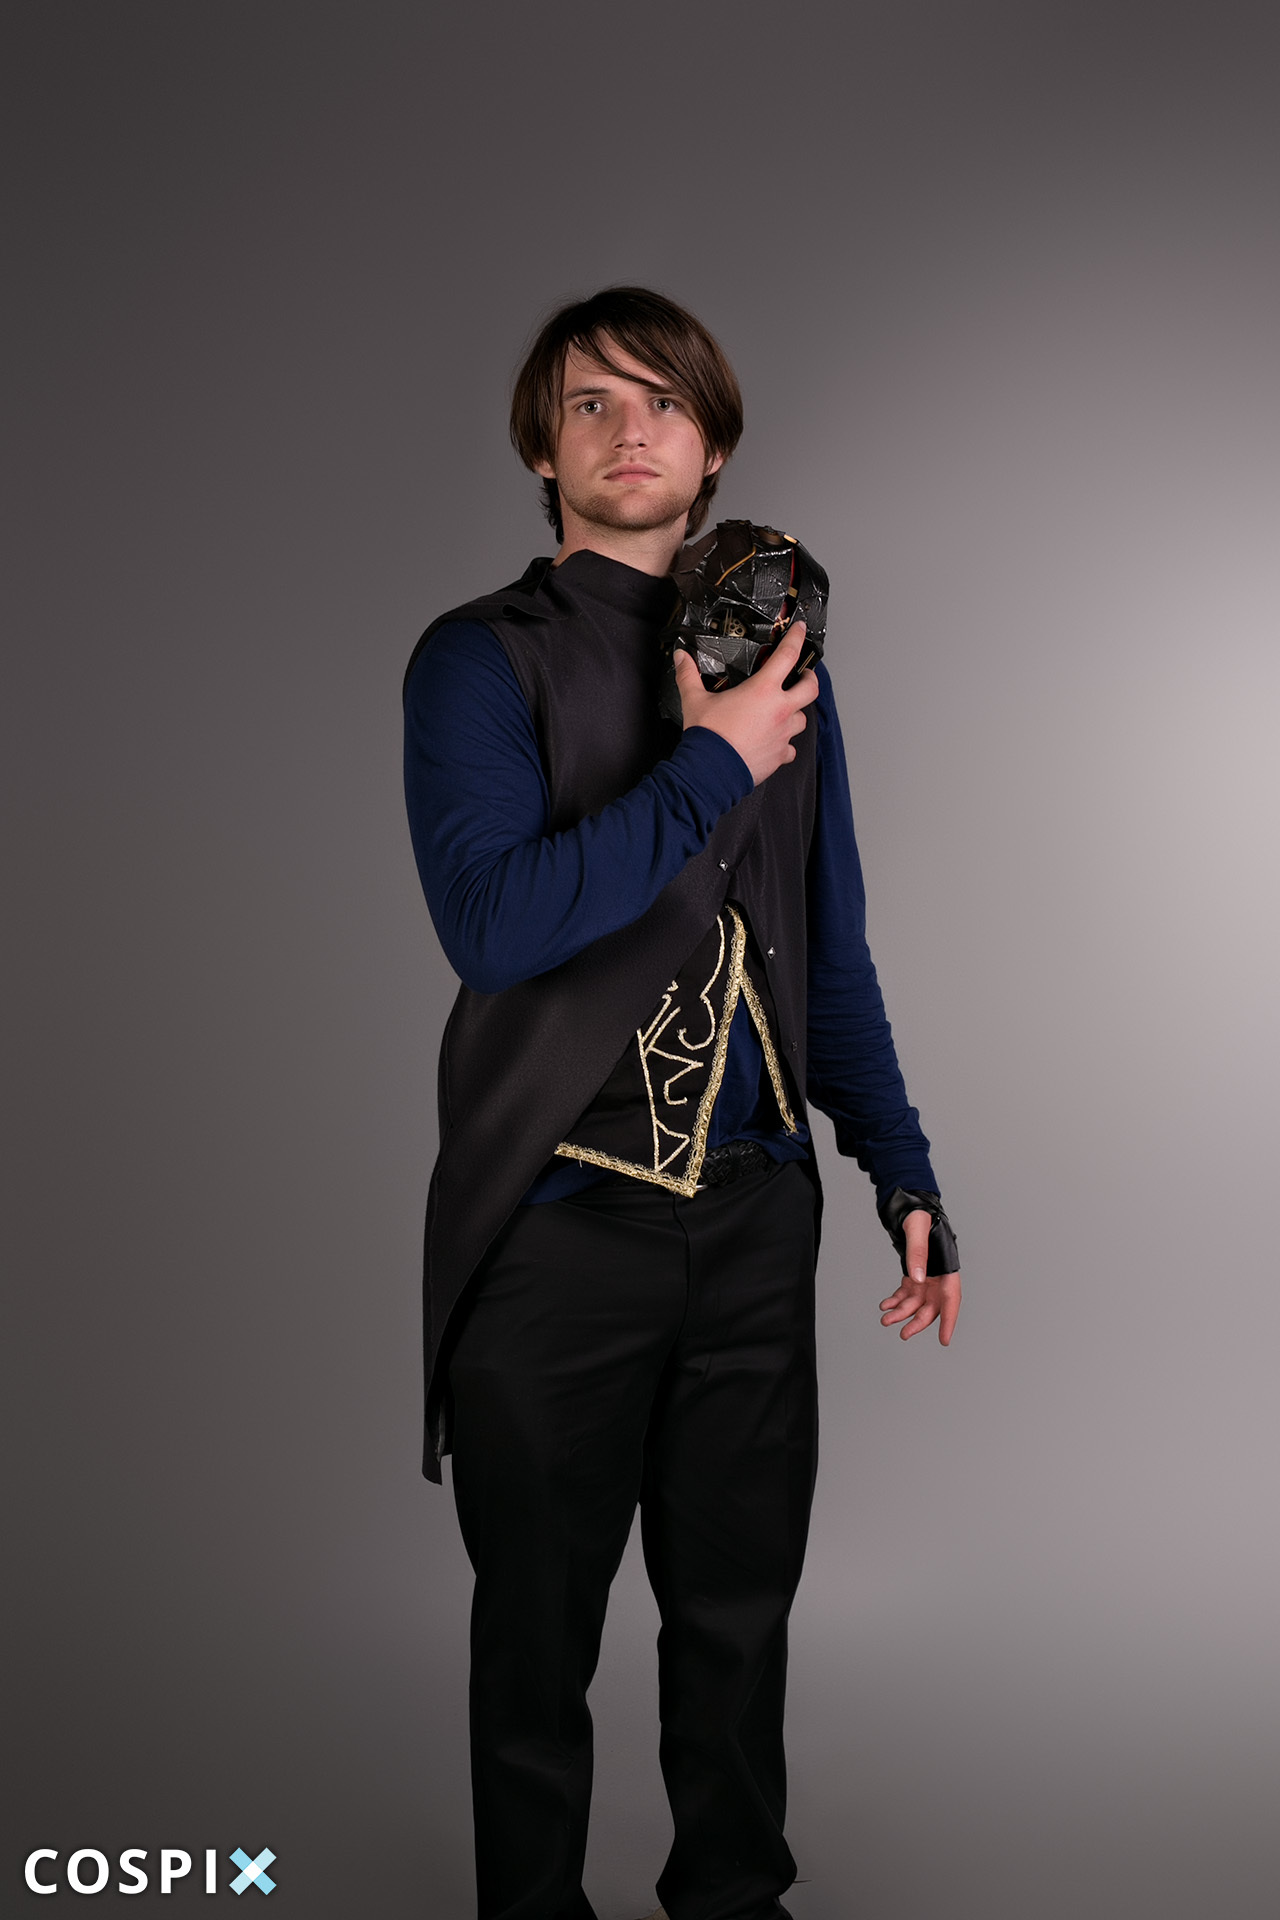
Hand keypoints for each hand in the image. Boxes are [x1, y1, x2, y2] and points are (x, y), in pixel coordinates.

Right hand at [673, 620, 819, 785]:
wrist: (711, 772)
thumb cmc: (708, 736)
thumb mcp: (695, 700)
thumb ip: (689, 675)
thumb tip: (682, 658)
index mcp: (763, 690)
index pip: (788, 655)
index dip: (796, 637)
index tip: (799, 629)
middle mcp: (779, 710)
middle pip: (810, 688)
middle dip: (810, 678)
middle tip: (803, 676)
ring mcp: (782, 734)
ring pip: (802, 720)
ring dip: (796, 713)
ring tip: (784, 712)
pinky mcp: (780, 756)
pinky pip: (791, 748)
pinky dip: (785, 744)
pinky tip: (775, 742)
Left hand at [879, 1208, 961, 1344]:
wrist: (909, 1204)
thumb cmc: (918, 1214)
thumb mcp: (917, 1230)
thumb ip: (918, 1254)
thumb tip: (918, 1280)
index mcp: (946, 1266)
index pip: (951, 1298)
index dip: (949, 1320)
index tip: (944, 1339)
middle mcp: (938, 1275)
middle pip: (932, 1305)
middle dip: (918, 1322)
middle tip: (903, 1334)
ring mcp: (927, 1275)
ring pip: (917, 1302)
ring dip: (903, 1313)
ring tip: (886, 1320)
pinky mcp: (914, 1272)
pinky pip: (906, 1292)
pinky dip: (896, 1300)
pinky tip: (885, 1305)